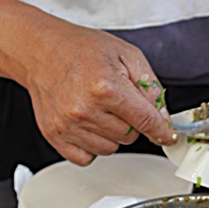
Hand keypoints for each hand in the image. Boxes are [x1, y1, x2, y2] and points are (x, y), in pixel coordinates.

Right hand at [24, 24, 175, 165]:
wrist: (41, 50)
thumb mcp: (127, 55)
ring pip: (110, 149)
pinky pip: (87, 157)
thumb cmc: (83, 50)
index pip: (147, 122)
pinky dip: (92, 145)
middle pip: (130, 137)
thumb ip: (151, 88)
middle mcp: (85, 109)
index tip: (167, 136)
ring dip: (111, 134)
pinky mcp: (55, 135)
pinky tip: (87, 124)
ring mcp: (68, 125)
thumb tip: (164, 119)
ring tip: (99, 109)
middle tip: (117, 102)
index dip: (162, 131)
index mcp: (107, 88)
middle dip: (131, 122)